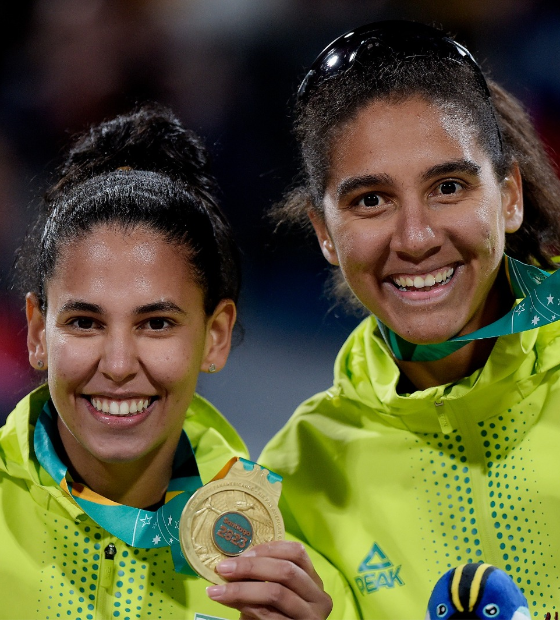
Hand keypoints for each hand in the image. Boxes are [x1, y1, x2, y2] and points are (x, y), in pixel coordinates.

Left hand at [206, 540, 332, 619]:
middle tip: (223, 568)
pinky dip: (246, 606)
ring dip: (242, 589)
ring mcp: (311, 616)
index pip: (296, 552)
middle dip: (251, 567)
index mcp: (314, 579)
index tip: (241, 552)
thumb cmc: (276, 615)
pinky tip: (230, 603)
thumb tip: (231, 562)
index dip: (268, 549)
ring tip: (218, 590)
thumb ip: (262, 576)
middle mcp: (319, 597)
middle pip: (286, 571)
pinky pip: (268, 615)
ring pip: (276, 593)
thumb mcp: (275, 591)